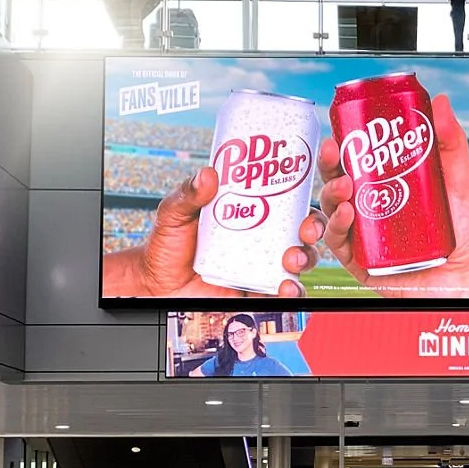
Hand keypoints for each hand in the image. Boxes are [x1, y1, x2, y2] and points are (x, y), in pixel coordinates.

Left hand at [102, 167, 318, 297]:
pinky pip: (282, 293)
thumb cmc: (168, 245)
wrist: (156, 283)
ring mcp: (261, 268)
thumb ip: (188, 194)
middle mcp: (262, 242)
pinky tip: (285, 288)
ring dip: (305, 260)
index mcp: (251, 217)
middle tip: (305, 232)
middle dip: (312, 230)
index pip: (286, 206)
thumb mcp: (175, 213)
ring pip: (299, 262)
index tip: (306, 200)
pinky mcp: (256, 292)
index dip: (303, 201)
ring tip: (292, 261)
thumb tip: (208, 174)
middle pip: (301, 233)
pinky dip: (291, 292)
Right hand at [300, 93, 468, 297]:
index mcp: (385, 187)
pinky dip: (336, 227)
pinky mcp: (361, 262)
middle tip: (333, 151)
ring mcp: (363, 235)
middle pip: (336, 181)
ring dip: (330, 194)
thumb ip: (450, 143)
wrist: (467, 278)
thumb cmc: (463, 233)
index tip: (339, 131)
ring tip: (345, 187)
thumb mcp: (458, 181)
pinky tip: (347, 215)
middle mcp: (370, 209)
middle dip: (328, 164)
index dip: (341, 145)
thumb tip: (439, 101)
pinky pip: (338, 243)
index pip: (355, 161)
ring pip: (330, 210)